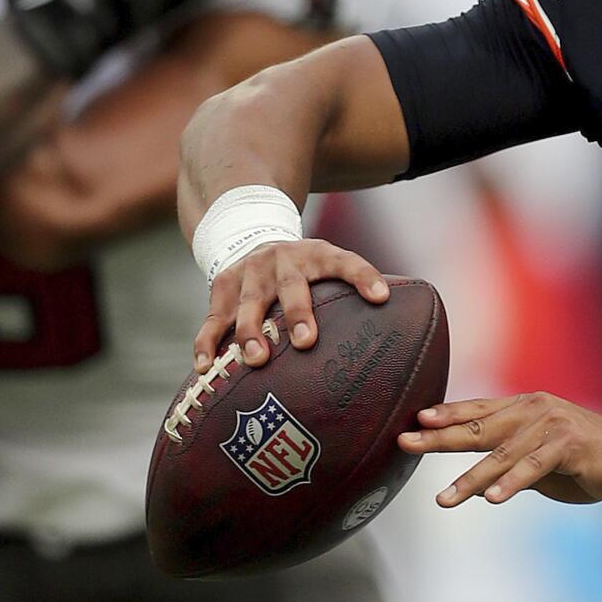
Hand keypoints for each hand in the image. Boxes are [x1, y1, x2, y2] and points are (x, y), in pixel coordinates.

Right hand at [193, 238, 389, 373]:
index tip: (381, 297)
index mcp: (318, 255)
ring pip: (248, 304)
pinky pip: (212, 320)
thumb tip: (395, 316)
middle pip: (291, 287)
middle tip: (305, 341)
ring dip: (251, 332)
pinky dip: (207, 344)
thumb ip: (354, 287)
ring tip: (257, 359)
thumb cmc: (304, 267)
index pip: (346, 262)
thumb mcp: (328, 263)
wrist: (250, 235)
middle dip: (298, 314)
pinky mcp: (221, 289)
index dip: (364, 276)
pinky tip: (206, 367)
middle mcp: (283, 261)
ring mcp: (249, 274)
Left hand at [399, 393, 601, 508]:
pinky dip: (511, 483)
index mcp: (528, 407)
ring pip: (502, 453)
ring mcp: (554, 425)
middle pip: (481, 426)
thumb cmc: (589, 462)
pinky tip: (490, 500)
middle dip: (441, 438)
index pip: (479, 410)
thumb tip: (479, 477)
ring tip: (444, 500)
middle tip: (406, 444)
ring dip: (471, 478)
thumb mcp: (543, 459)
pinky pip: (534, 466)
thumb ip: (513, 459)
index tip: (412, 423)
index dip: (446, 416)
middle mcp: (537, 409)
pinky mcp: (571, 445)